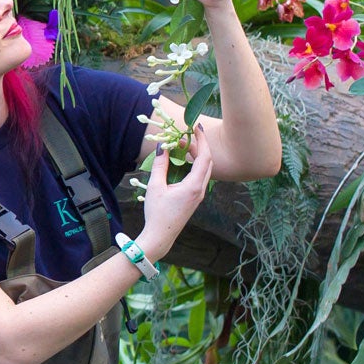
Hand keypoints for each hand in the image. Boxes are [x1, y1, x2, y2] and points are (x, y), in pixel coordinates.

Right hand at [136, 121, 214, 257]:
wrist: (161, 236)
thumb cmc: (157, 213)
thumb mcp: (156, 187)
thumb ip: (160, 165)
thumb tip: (161, 147)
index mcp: (194, 186)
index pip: (204, 157)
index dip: (201, 140)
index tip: (195, 127)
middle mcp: (200, 189)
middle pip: (207, 162)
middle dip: (200, 146)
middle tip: (188, 135)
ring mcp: (199, 195)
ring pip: (205, 169)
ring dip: (198, 156)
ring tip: (184, 146)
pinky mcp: (194, 198)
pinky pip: (200, 176)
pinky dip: (195, 165)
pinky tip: (184, 162)